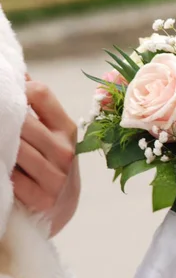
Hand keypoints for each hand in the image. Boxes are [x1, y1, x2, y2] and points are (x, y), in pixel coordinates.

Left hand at [12, 79, 79, 235]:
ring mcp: (55, 177)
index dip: (17, 89)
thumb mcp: (51, 131)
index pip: (40, 93)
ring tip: (0, 141)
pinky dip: (3, 170)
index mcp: (67, 128)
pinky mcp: (43, 198)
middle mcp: (64, 151)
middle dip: (3, 118)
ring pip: (16, 149)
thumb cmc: (49, 161)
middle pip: (24, 122)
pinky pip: (13, 178)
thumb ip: (35, 103)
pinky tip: (2, 165)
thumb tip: (17, 72)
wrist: (60, 205)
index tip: (5, 94)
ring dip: (1, 144)